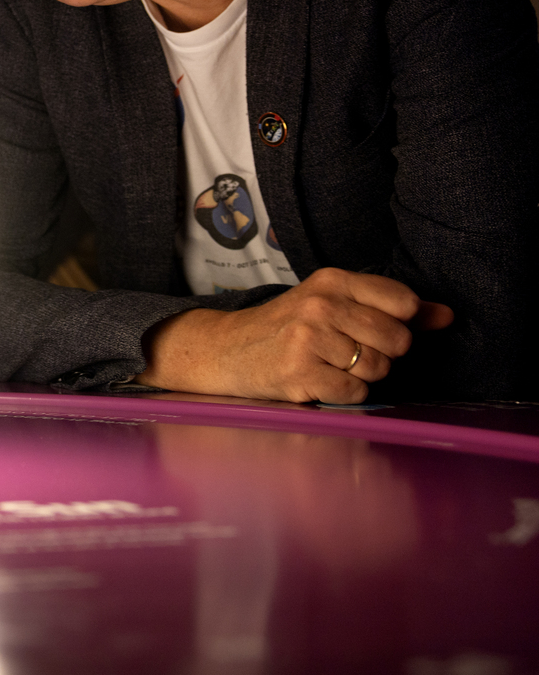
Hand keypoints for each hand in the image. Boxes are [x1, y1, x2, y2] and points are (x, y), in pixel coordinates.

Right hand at [140, 267, 453, 403]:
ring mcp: (308, 339)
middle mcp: (320, 305)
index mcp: (332, 281)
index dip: (400, 322)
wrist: (228, 350)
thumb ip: (392, 308)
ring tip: (333, 366)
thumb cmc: (290, 327)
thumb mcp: (335, 304)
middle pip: (398, 339)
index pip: (403, 302)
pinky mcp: (300, 372)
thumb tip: (447, 316)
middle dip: (383, 353)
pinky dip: (344, 393)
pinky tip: (321, 381)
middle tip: (351, 351)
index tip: (375, 327)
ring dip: (363, 376)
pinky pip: (355, 392)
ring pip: (378, 368)